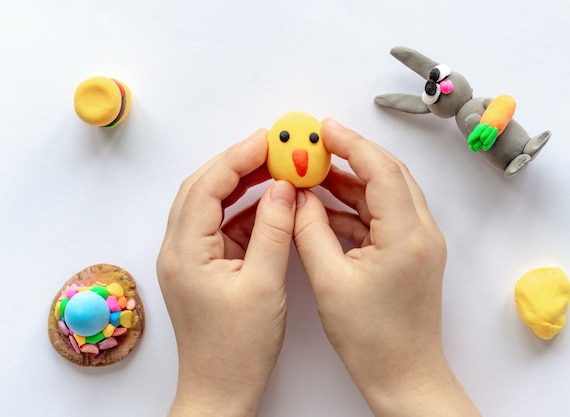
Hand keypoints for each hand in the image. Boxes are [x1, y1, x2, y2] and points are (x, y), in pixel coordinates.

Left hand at [157, 129, 295, 416]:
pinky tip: (271, 202)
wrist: (221, 390)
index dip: (236, 157)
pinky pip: (223, 225)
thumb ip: (274, 230)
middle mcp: (179, 250)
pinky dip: (246, 209)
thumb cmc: (236, 350)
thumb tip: (284, 188)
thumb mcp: (264, 285)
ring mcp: (190, 258)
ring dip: (242, 184)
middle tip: (272, 147)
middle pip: (203, 189)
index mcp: (185, 252)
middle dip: (237, 163)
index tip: (266, 139)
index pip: (206, 187)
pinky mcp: (205, 266)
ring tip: (275, 168)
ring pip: (212, 205)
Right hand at [294, 119, 479, 415]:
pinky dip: (356, 207)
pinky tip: (326, 208)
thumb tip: (297, 197)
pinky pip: (384, 216)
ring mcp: (420, 242)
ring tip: (314, 174)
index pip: (381, 170)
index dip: (351, 144)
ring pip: (386, 194)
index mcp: (406, 236)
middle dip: (352, 155)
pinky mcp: (412, 252)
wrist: (404, 375)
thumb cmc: (371, 339)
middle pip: (388, 174)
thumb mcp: (329, 281)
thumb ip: (309, 231)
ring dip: (352, 181)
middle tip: (317, 145)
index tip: (323, 129)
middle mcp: (422, 232)